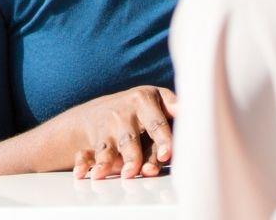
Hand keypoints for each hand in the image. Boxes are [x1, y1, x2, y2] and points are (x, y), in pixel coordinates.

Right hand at [59, 86, 176, 179]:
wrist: (100, 110)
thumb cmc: (141, 113)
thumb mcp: (159, 103)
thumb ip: (175, 113)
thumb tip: (194, 125)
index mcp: (144, 100)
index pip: (156, 124)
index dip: (162, 139)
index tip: (166, 155)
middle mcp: (124, 112)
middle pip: (130, 138)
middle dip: (133, 156)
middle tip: (140, 172)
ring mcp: (106, 125)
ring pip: (108, 147)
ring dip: (107, 162)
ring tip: (106, 175)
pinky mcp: (93, 139)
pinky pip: (85, 153)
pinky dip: (82, 163)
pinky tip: (81, 174)